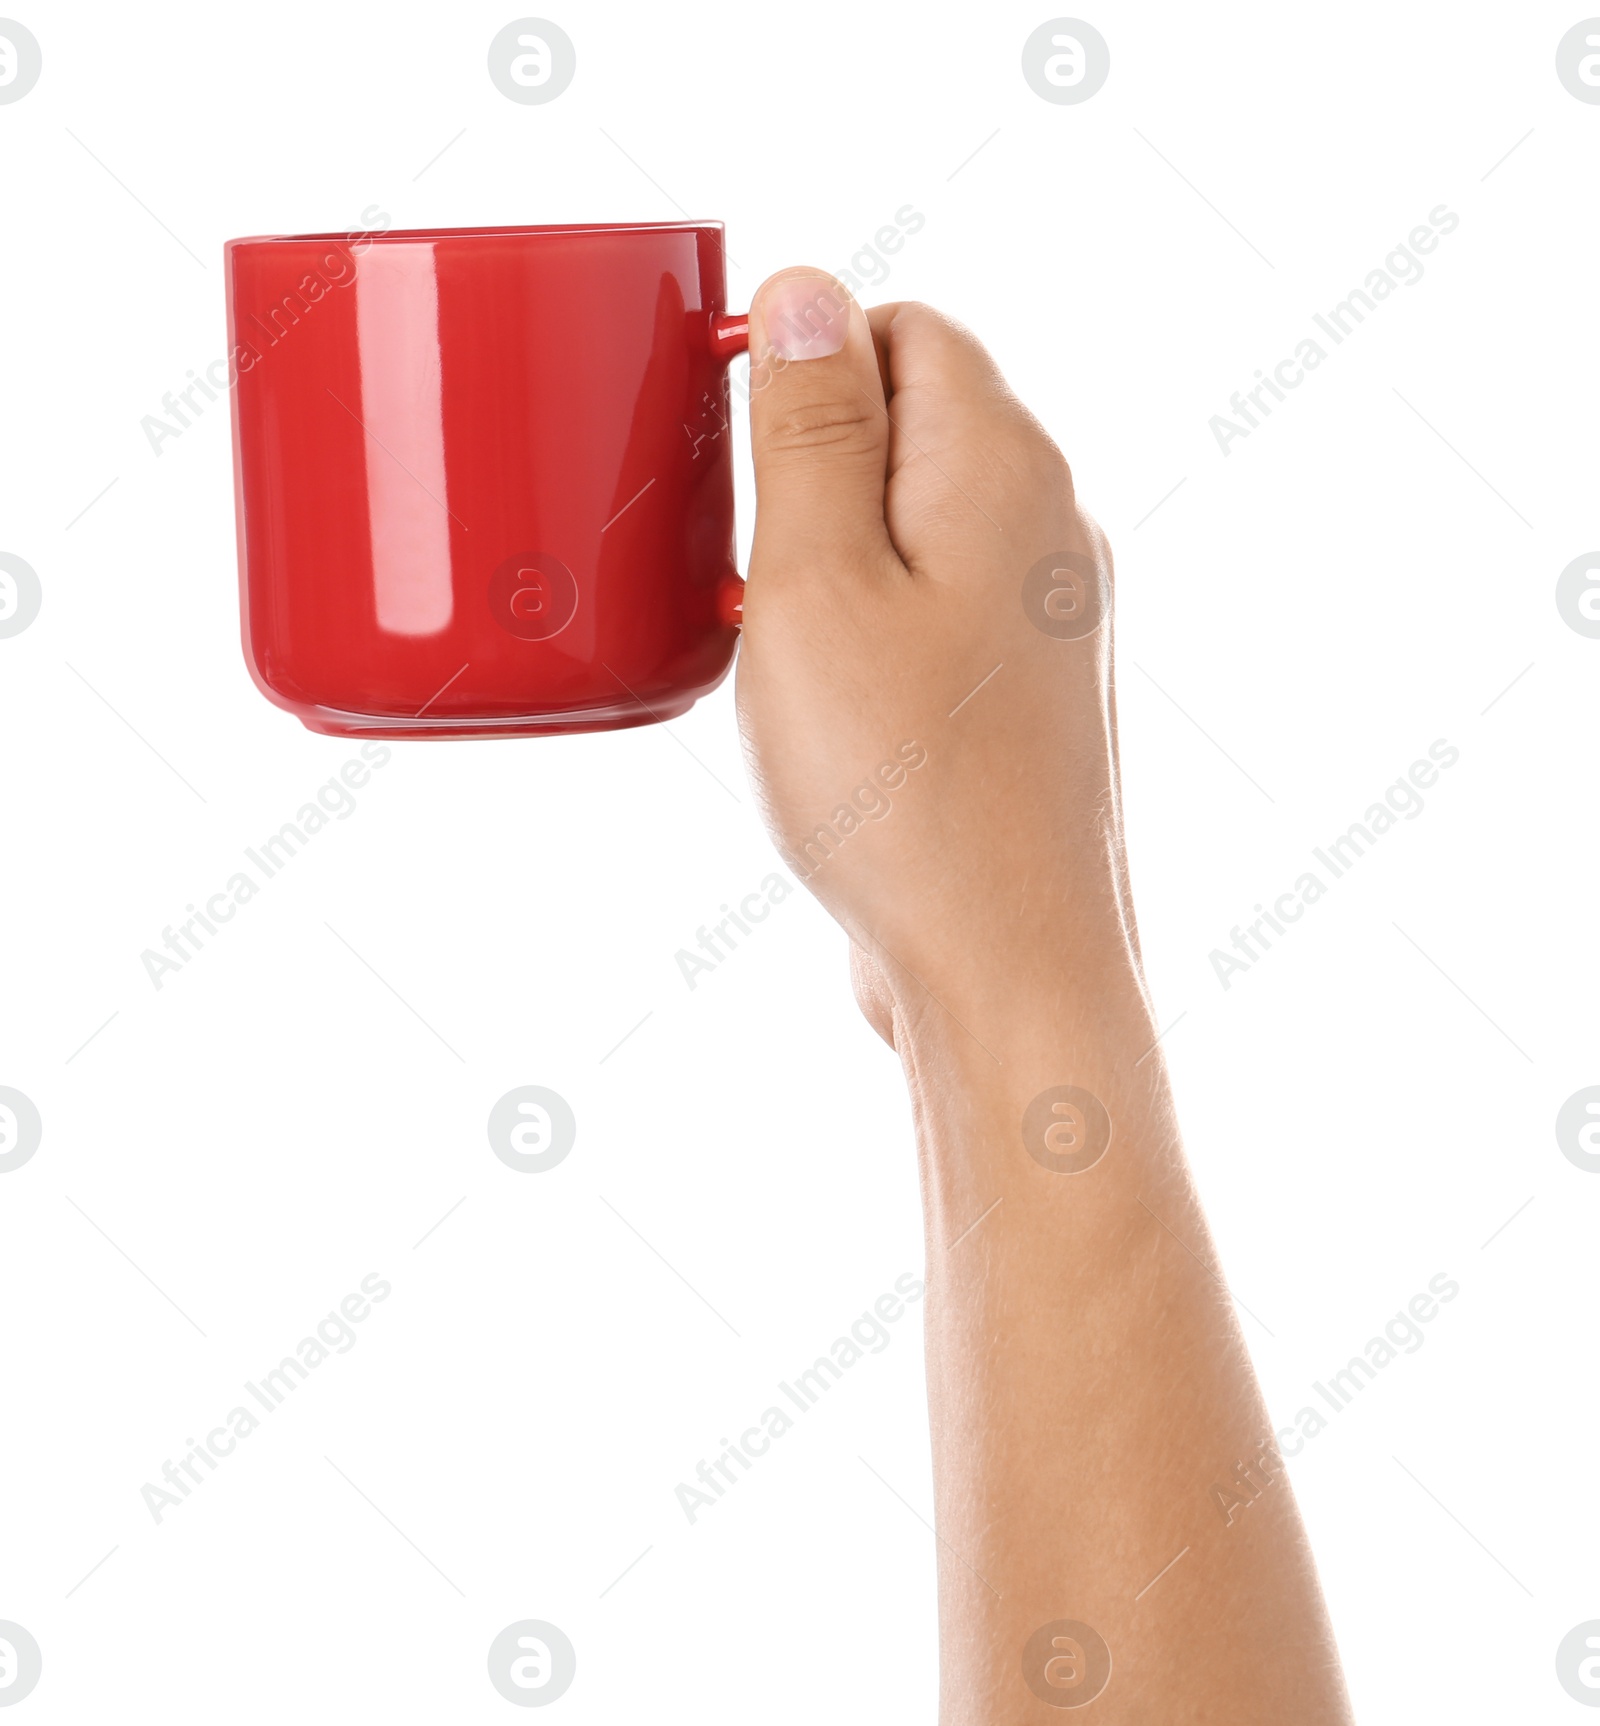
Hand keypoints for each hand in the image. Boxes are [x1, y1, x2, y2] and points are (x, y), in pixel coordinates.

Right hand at [735, 267, 1133, 1048]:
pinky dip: (866, 634)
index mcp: (1003, 466)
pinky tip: (830, 712)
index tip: (737, 463)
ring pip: (914, 527)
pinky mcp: (1024, 695)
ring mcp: (1047, 618)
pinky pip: (931, 612)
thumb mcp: (814, 580)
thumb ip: (809, 425)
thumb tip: (807, 288)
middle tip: (755, 578)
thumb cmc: (902, 787)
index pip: (900, 327)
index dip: (801, 370)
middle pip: (911, 425)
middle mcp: (1049, 528)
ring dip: (830, 566)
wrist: (1002, 966)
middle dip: (810, 475)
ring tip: (788, 657)